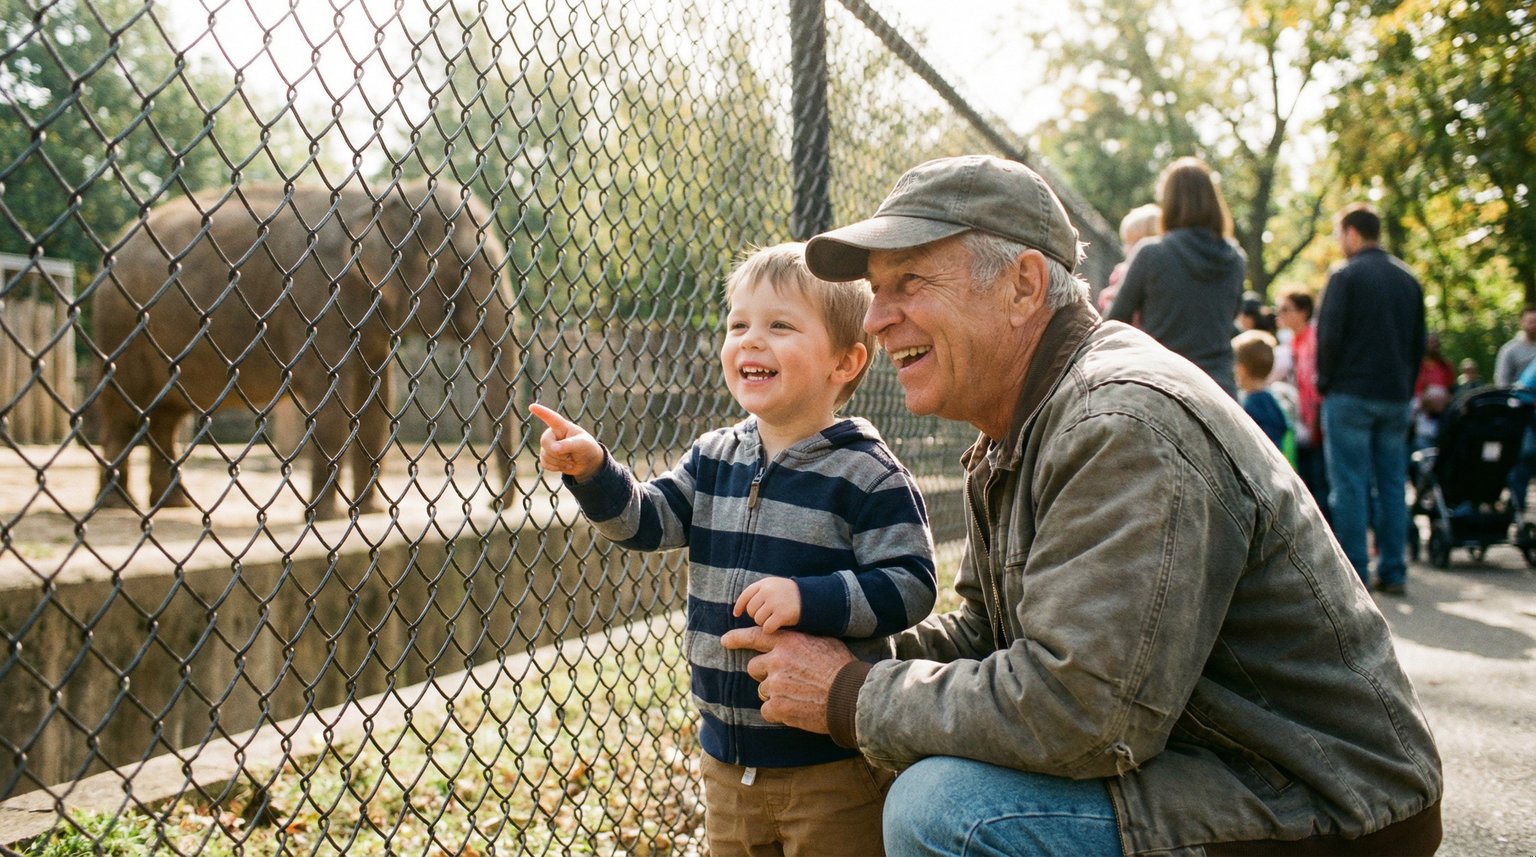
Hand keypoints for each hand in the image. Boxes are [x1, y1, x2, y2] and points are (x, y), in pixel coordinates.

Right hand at [529, 403, 603, 480]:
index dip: (541, 412)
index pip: (551, 418)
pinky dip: (556, 467)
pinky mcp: (546, 456)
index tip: (532, 406)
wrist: (587, 463)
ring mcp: (549, 445)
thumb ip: (569, 444)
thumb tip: (554, 449)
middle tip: (570, 455)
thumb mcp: (582, 444)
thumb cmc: (587, 448)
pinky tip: (565, 465)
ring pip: (545, 455)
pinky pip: (544, 463)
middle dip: (557, 452)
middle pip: (545, 442)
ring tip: (570, 459)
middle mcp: (553, 434)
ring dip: (559, 462)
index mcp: (562, 426)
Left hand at [720, 627, 855, 733]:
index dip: (737, 638)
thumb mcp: (823, 642)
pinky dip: (779, 712)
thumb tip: (791, 639)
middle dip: (766, 675)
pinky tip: (797, 710)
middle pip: (754, 668)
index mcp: (787, 642)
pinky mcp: (777, 707)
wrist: (850, 696)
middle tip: (787, 681)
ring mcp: (775, 685)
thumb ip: (801, 640)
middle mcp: (777, 661)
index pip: (755, 636)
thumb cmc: (841, 668)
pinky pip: (767, 710)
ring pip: (763, 691)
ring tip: (799, 696)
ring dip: (775, 695)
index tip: (725, 641)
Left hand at [733, 578, 800, 632]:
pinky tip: (777, 626)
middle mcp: (768, 591)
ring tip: (775, 619)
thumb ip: (759, 593)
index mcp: (765, 583)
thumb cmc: (791, 595)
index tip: (736, 614)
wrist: (813, 598)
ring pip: (758, 620)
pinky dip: (770, 629)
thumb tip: (740, 608)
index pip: (746, 595)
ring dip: (764, 623)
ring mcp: (775, 602)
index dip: (739, 606)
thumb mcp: (775, 586)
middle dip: (757, 615)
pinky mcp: (782, 614)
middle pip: (751, 610)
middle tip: (768, 616)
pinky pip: (767, 627)